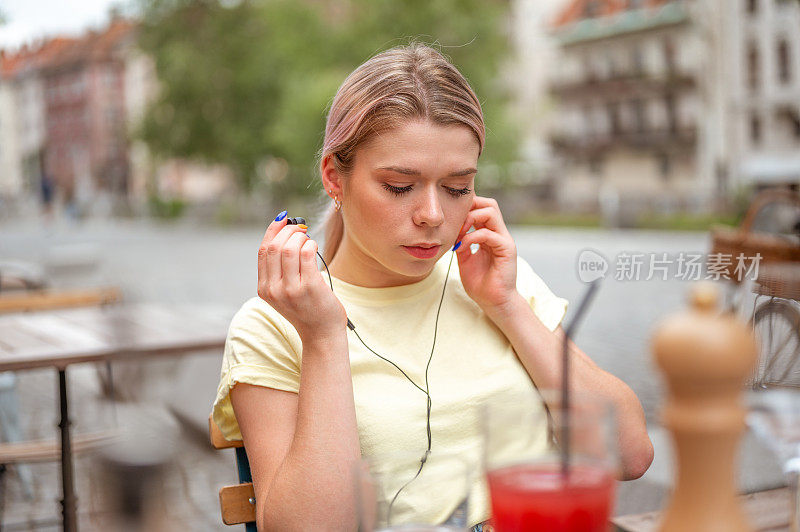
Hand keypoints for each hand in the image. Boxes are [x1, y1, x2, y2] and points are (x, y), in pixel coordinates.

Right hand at [257, 213, 347, 340]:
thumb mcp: (284, 291)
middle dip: (289, 231)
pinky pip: (307, 253)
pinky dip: (311, 244)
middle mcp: (273, 289)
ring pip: (290, 248)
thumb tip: (285, 229)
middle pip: (275, 247)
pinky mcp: (309, 287)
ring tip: (309, 241)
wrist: (321, 334)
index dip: (273, 230)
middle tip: (301, 228)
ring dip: (302, 237)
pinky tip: (314, 247)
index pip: (263, 251)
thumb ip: (280, 268)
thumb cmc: (307, 309)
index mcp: (264, 289)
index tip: (283, 218)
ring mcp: (290, 289)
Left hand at [454, 196, 517, 312]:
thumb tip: (450, 232)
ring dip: (470, 218)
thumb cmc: (480, 284)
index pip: (482, 208)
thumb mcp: (464, 259)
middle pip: (489, 204)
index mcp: (490, 234)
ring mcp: (504, 240)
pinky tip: (460, 248)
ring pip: (491, 212)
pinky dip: (471, 238)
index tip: (450, 219)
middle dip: (469, 207)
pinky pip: (488, 234)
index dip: (466, 207)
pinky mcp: (507, 250)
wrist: (493, 303)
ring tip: (458, 234)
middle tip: (455, 222)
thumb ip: (461, 243)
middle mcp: (499, 234)